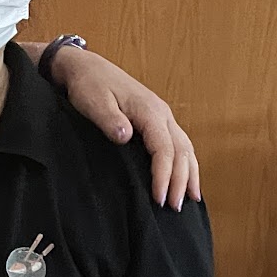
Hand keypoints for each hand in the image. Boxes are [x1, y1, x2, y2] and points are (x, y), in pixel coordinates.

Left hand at [49, 46, 200, 209]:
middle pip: (181, 150)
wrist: (86, 68)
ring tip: (190, 200)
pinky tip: (185, 180)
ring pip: (185, 147)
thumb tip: (126, 136)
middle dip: (181, 180)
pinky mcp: (157, 120)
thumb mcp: (93, 102)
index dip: (164, 175)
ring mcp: (162, 116)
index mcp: (148, 110)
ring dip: (189, 173)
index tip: (158, 198)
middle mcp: (162, 113)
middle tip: (174, 209)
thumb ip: (109, 120)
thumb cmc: (88, 86)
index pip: (164, 148)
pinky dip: (186, 163)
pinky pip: (178, 144)